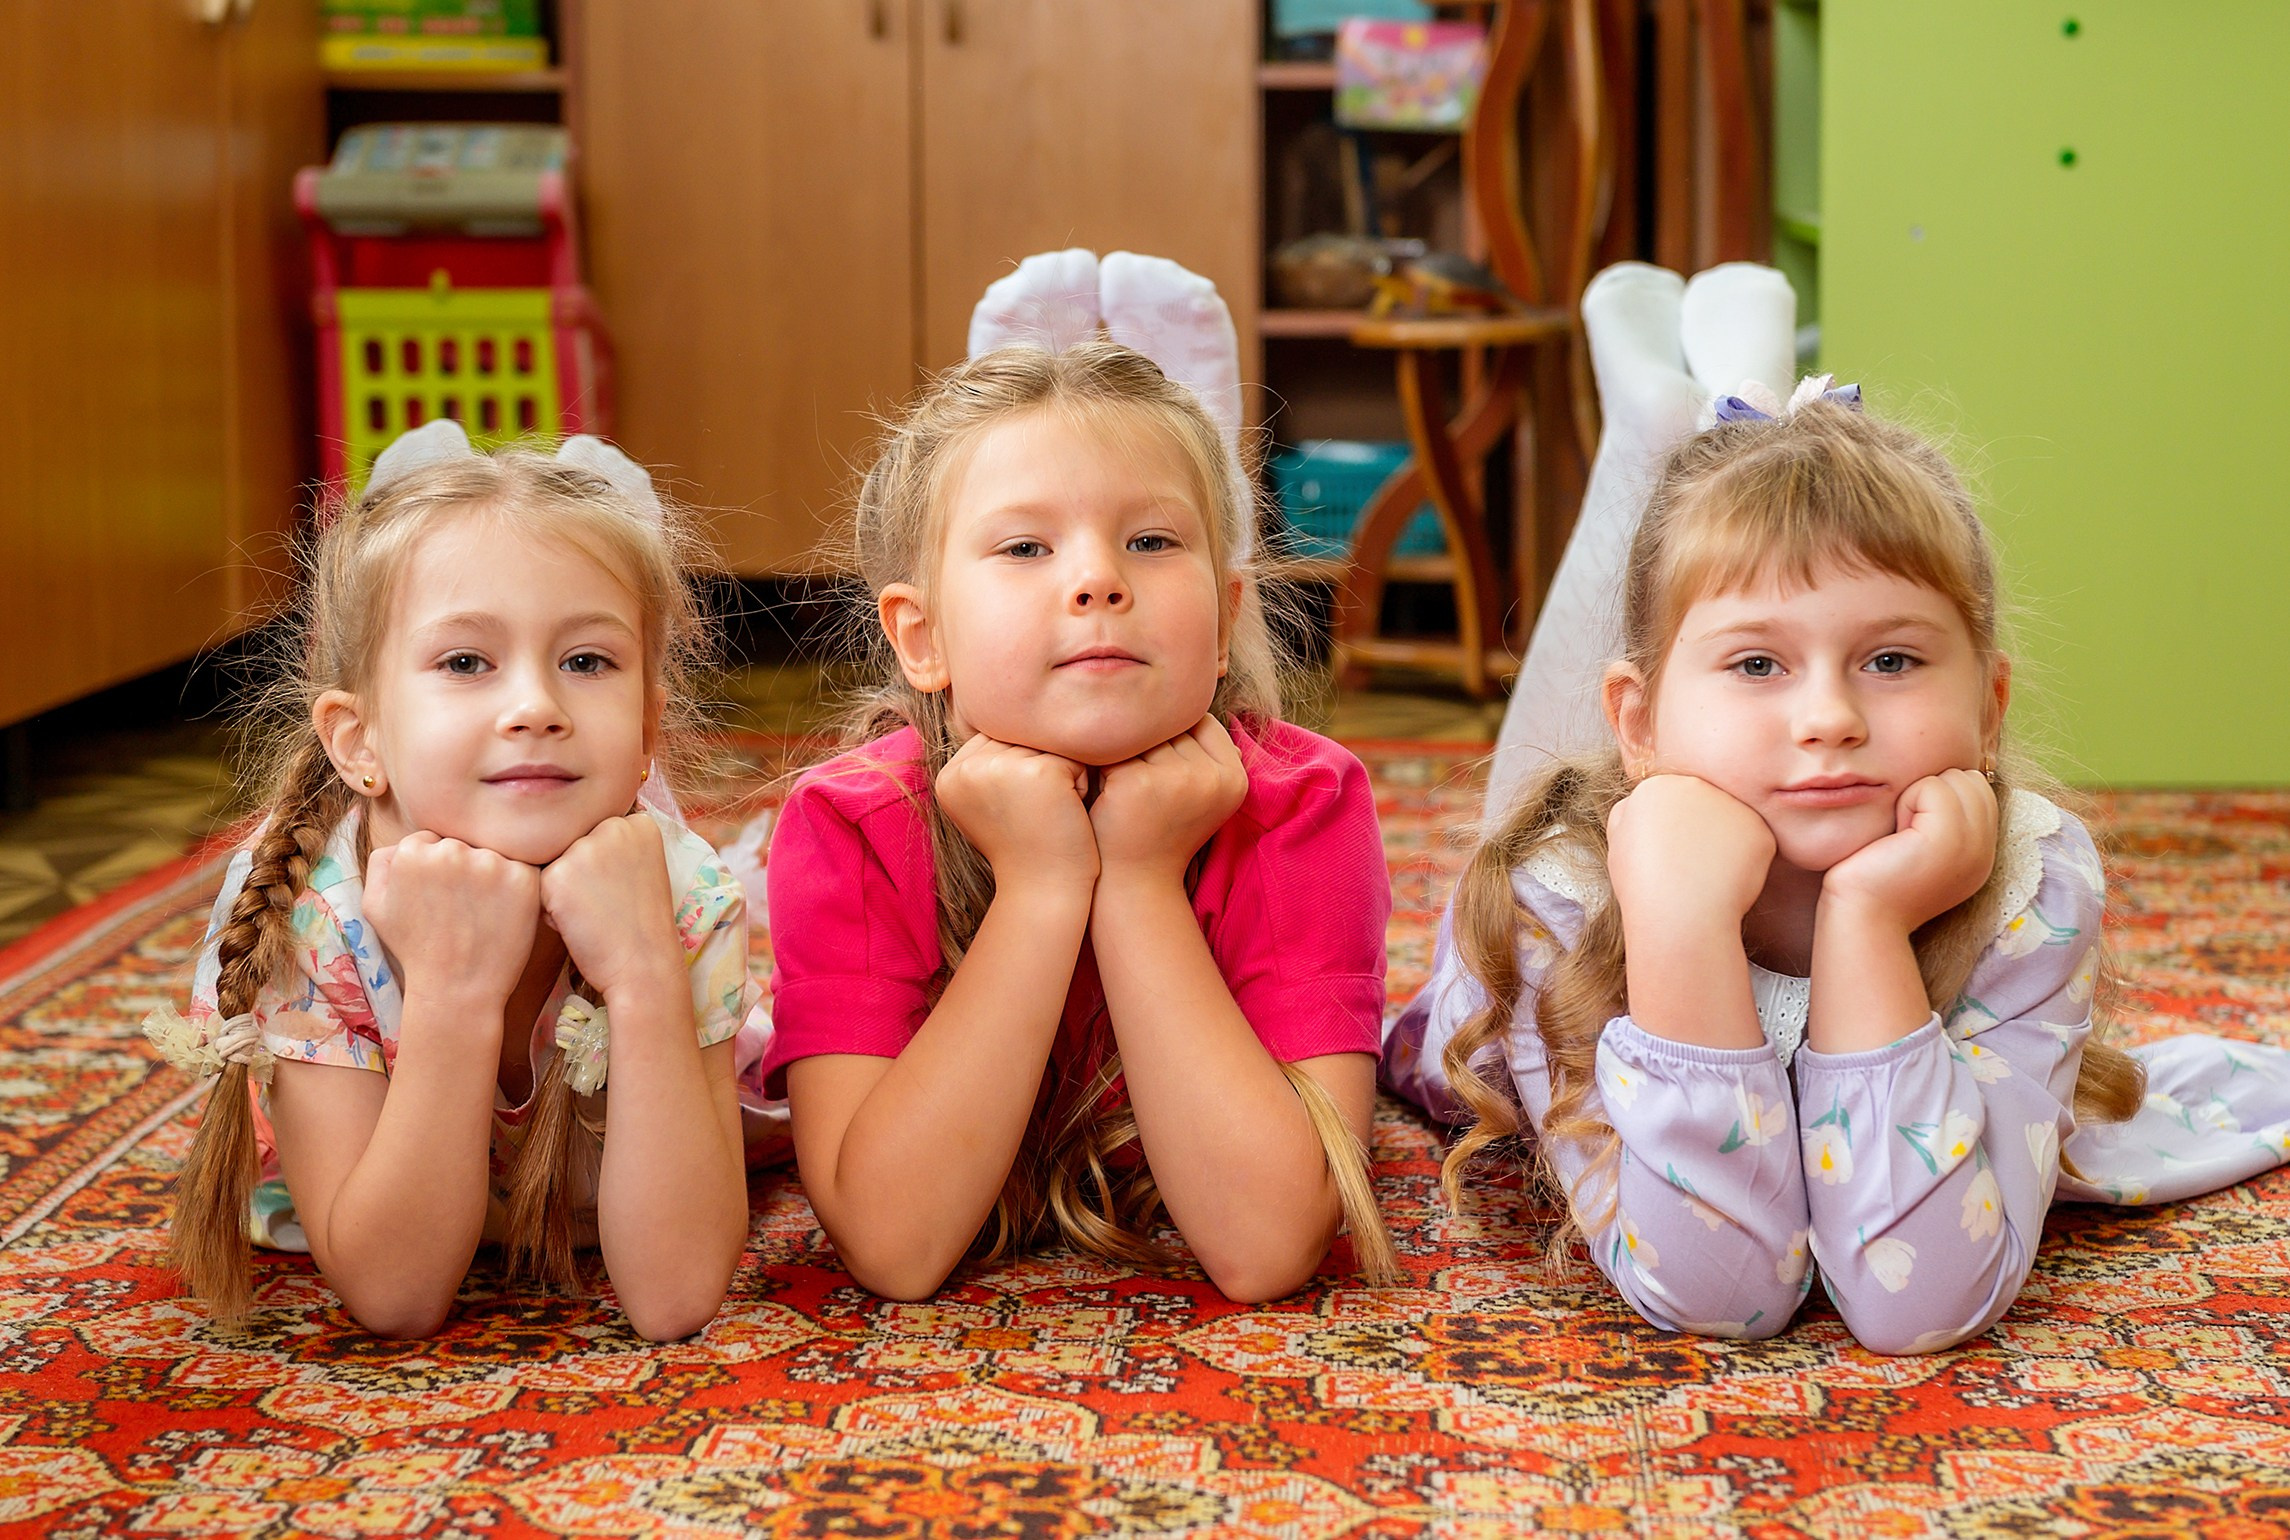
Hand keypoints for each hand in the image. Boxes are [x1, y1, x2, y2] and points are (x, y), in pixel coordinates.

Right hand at [364, 832, 541, 1021]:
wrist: (456, 988)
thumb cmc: (415, 950)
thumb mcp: (375, 907)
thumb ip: (381, 864)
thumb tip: (404, 842)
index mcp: (412, 852)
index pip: (431, 841)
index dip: (436, 872)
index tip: (439, 898)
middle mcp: (451, 850)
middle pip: (462, 845)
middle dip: (462, 870)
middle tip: (460, 908)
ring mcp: (490, 862)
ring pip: (491, 855)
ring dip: (489, 876)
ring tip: (480, 913)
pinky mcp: (523, 877)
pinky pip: (522, 868)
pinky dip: (516, 887)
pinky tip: (503, 912)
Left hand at [539, 813, 681, 1000]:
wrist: (645, 967)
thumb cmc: (640, 925)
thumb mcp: (641, 869)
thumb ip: (612, 844)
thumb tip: (568, 832)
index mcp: (637, 823)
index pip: (596, 833)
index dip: (604, 867)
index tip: (625, 890)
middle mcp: (612, 826)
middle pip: (572, 845)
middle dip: (580, 874)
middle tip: (610, 904)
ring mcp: (584, 848)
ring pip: (554, 864)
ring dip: (563, 891)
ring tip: (594, 914)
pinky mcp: (557, 875)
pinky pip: (538, 887)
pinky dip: (551, 910)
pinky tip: (579, 923)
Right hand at [934, 733, 1098, 895]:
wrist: (1044, 890)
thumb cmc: (1024, 847)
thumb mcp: (990, 804)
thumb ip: (987, 764)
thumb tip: (1010, 714)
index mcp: (949, 776)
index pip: (994, 740)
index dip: (1019, 766)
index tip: (1020, 808)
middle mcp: (967, 769)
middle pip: (1019, 738)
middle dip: (1039, 768)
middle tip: (1037, 813)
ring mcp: (1001, 769)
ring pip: (1045, 744)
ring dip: (1060, 773)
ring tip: (1051, 812)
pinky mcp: (1038, 773)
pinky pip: (1071, 757)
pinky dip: (1079, 783)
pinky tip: (1068, 812)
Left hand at [1089, 715, 1248, 885]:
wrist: (1134, 881)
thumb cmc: (1162, 829)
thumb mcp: (1200, 792)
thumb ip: (1203, 750)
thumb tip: (1190, 693)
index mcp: (1235, 778)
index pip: (1202, 722)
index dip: (1176, 738)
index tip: (1162, 767)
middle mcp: (1212, 778)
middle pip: (1172, 727)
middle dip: (1150, 746)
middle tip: (1141, 783)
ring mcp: (1176, 780)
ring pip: (1143, 736)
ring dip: (1126, 753)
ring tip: (1123, 785)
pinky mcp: (1138, 784)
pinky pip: (1115, 749)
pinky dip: (1104, 765)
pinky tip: (1105, 791)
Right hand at [1606, 774, 1776, 928]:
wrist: (1679, 913)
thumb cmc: (1642, 885)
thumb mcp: (1618, 842)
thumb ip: (1631, 814)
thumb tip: (1641, 806)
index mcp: (1657, 786)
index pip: (1668, 801)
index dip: (1667, 831)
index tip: (1665, 855)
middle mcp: (1695, 785)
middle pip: (1700, 804)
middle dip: (1697, 830)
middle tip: (1687, 865)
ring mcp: (1730, 804)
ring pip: (1728, 821)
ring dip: (1721, 843)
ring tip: (1704, 874)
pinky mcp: (1758, 828)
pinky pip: (1752, 843)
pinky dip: (1744, 863)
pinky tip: (1725, 880)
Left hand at [1819, 768, 1997, 933]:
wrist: (1863, 919)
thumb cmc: (1874, 881)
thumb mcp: (1919, 848)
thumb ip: (1942, 819)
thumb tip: (1943, 779)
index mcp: (1980, 854)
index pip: (1979, 790)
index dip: (1939, 797)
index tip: (1913, 831)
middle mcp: (1985, 851)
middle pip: (1972, 780)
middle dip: (1932, 792)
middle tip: (1905, 832)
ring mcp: (1973, 845)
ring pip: (1955, 779)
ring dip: (1918, 796)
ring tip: (1902, 834)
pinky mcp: (1950, 839)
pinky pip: (1934, 786)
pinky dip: (1907, 801)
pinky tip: (1896, 835)